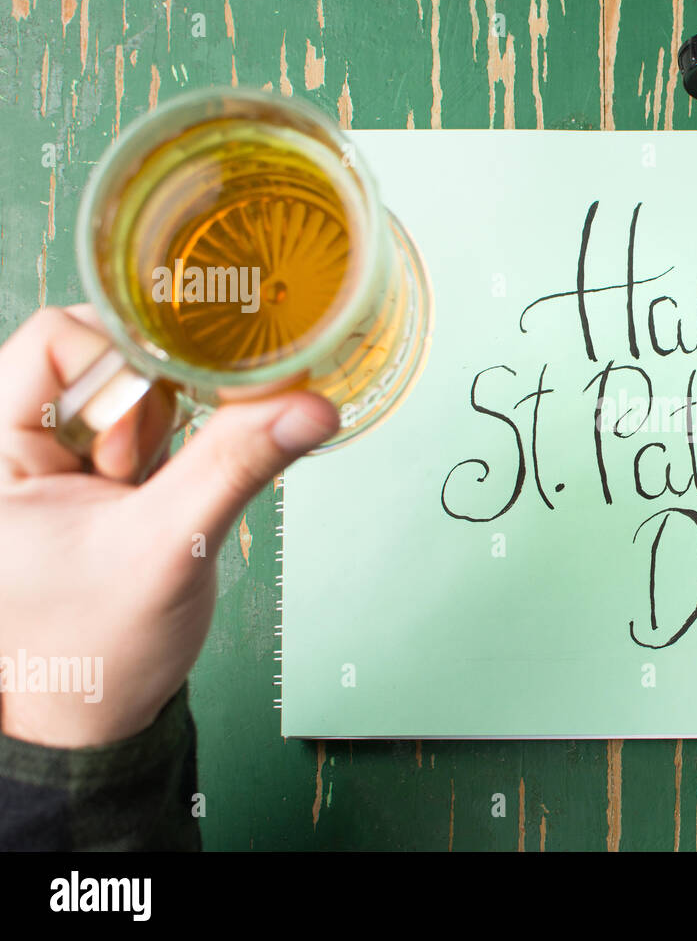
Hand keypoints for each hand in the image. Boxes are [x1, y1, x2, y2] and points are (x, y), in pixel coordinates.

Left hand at [0, 306, 337, 746]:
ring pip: (134, 381)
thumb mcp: (167, 552)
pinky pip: (154, 417)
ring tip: (158, 494)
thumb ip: (234, 467)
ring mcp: (63, 454)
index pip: (55, 341)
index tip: (143, 450)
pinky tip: (179, 487)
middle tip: (155, 471)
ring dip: (171, 424)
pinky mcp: (106, 470)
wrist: (100, 714)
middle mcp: (18, 442)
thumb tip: (309, 406)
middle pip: (100, 351)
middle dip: (150, 400)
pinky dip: (184, 438)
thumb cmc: (97, 649)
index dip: (118, 374)